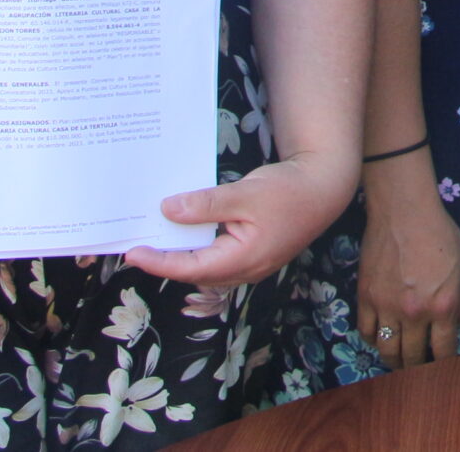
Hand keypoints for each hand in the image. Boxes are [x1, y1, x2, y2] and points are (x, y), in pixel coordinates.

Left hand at [125, 151, 355, 288]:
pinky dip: (200, 247)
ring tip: (158, 238)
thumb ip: (205, 205)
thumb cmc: (289, 189)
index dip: (159, 261)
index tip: (133, 252)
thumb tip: (168, 210)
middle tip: (138, 243)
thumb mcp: (245, 193)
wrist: (326, 187)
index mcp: (243, 259)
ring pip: (208, 267)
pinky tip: (190, 230)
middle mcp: (247, 270)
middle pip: (196, 272)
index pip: (190, 267)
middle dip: (166, 260)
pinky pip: (220, 257)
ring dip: (183, 255)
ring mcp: (253, 264)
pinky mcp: (256, 253)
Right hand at [357, 160, 459, 367]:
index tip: (442, 367)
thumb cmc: (439, 234)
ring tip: (398, 361)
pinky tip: (380, 338)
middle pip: (412, 356)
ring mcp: (387, 307)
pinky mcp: (365, 298)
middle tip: (418, 369)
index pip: (443, 350)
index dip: (443, 363)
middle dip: (417, 368)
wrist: (403, 211)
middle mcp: (414, 313)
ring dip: (393, 360)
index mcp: (443, 306)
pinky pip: (366, 331)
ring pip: (386, 350)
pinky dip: (373, 340)